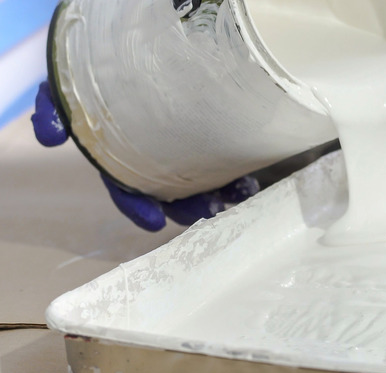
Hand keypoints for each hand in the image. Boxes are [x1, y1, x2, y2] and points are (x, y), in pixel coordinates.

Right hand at [31, 82, 259, 231]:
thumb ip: (56, 111)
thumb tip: (47, 136)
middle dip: (191, 207)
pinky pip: (229, 160)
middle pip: (173, 192)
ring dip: (222, 193)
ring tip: (239, 194)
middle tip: (209, 210)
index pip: (128, 190)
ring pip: (205, 180)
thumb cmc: (99, 73)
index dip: (138, 208)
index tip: (155, 222)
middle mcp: (156, 158)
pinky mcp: (213, 136)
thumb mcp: (68, 89)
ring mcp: (187, 148)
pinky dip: (239, 173)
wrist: (132, 48)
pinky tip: (249, 178)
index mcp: (123, 157)